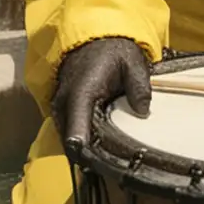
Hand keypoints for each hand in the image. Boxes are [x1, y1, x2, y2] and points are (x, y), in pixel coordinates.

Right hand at [54, 37, 151, 153]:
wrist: (92, 38)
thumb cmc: (111, 49)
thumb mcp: (132, 62)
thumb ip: (139, 87)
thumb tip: (143, 112)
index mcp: (82, 93)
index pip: (76, 131)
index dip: (85, 152)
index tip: (99, 164)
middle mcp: (65, 103)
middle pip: (71, 143)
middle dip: (89, 157)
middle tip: (112, 165)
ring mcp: (60, 108)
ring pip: (69, 140)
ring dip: (85, 150)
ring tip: (108, 156)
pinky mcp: (62, 110)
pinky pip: (69, 132)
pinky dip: (82, 140)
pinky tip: (100, 143)